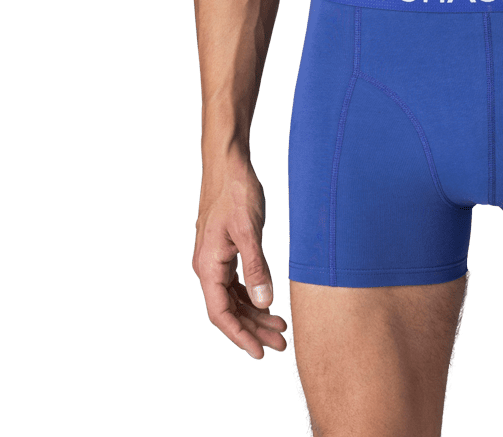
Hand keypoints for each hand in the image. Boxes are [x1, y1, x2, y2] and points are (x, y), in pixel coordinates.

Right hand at [192, 162, 287, 359]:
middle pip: (229, 310)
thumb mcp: (249, 230)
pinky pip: (235, 283)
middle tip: (280, 343)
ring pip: (233, 298)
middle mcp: (207, 267)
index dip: (240, 336)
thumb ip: (256, 266)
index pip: (221, 314)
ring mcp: (215, 259)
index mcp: (208, 266)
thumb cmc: (236, 192)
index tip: (259, 353)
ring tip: (280, 327)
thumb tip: (264, 301)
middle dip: (253, 329)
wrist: (228, 163)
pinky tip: (267, 302)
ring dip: (254, 314)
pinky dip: (251, 295)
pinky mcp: (224, 251)